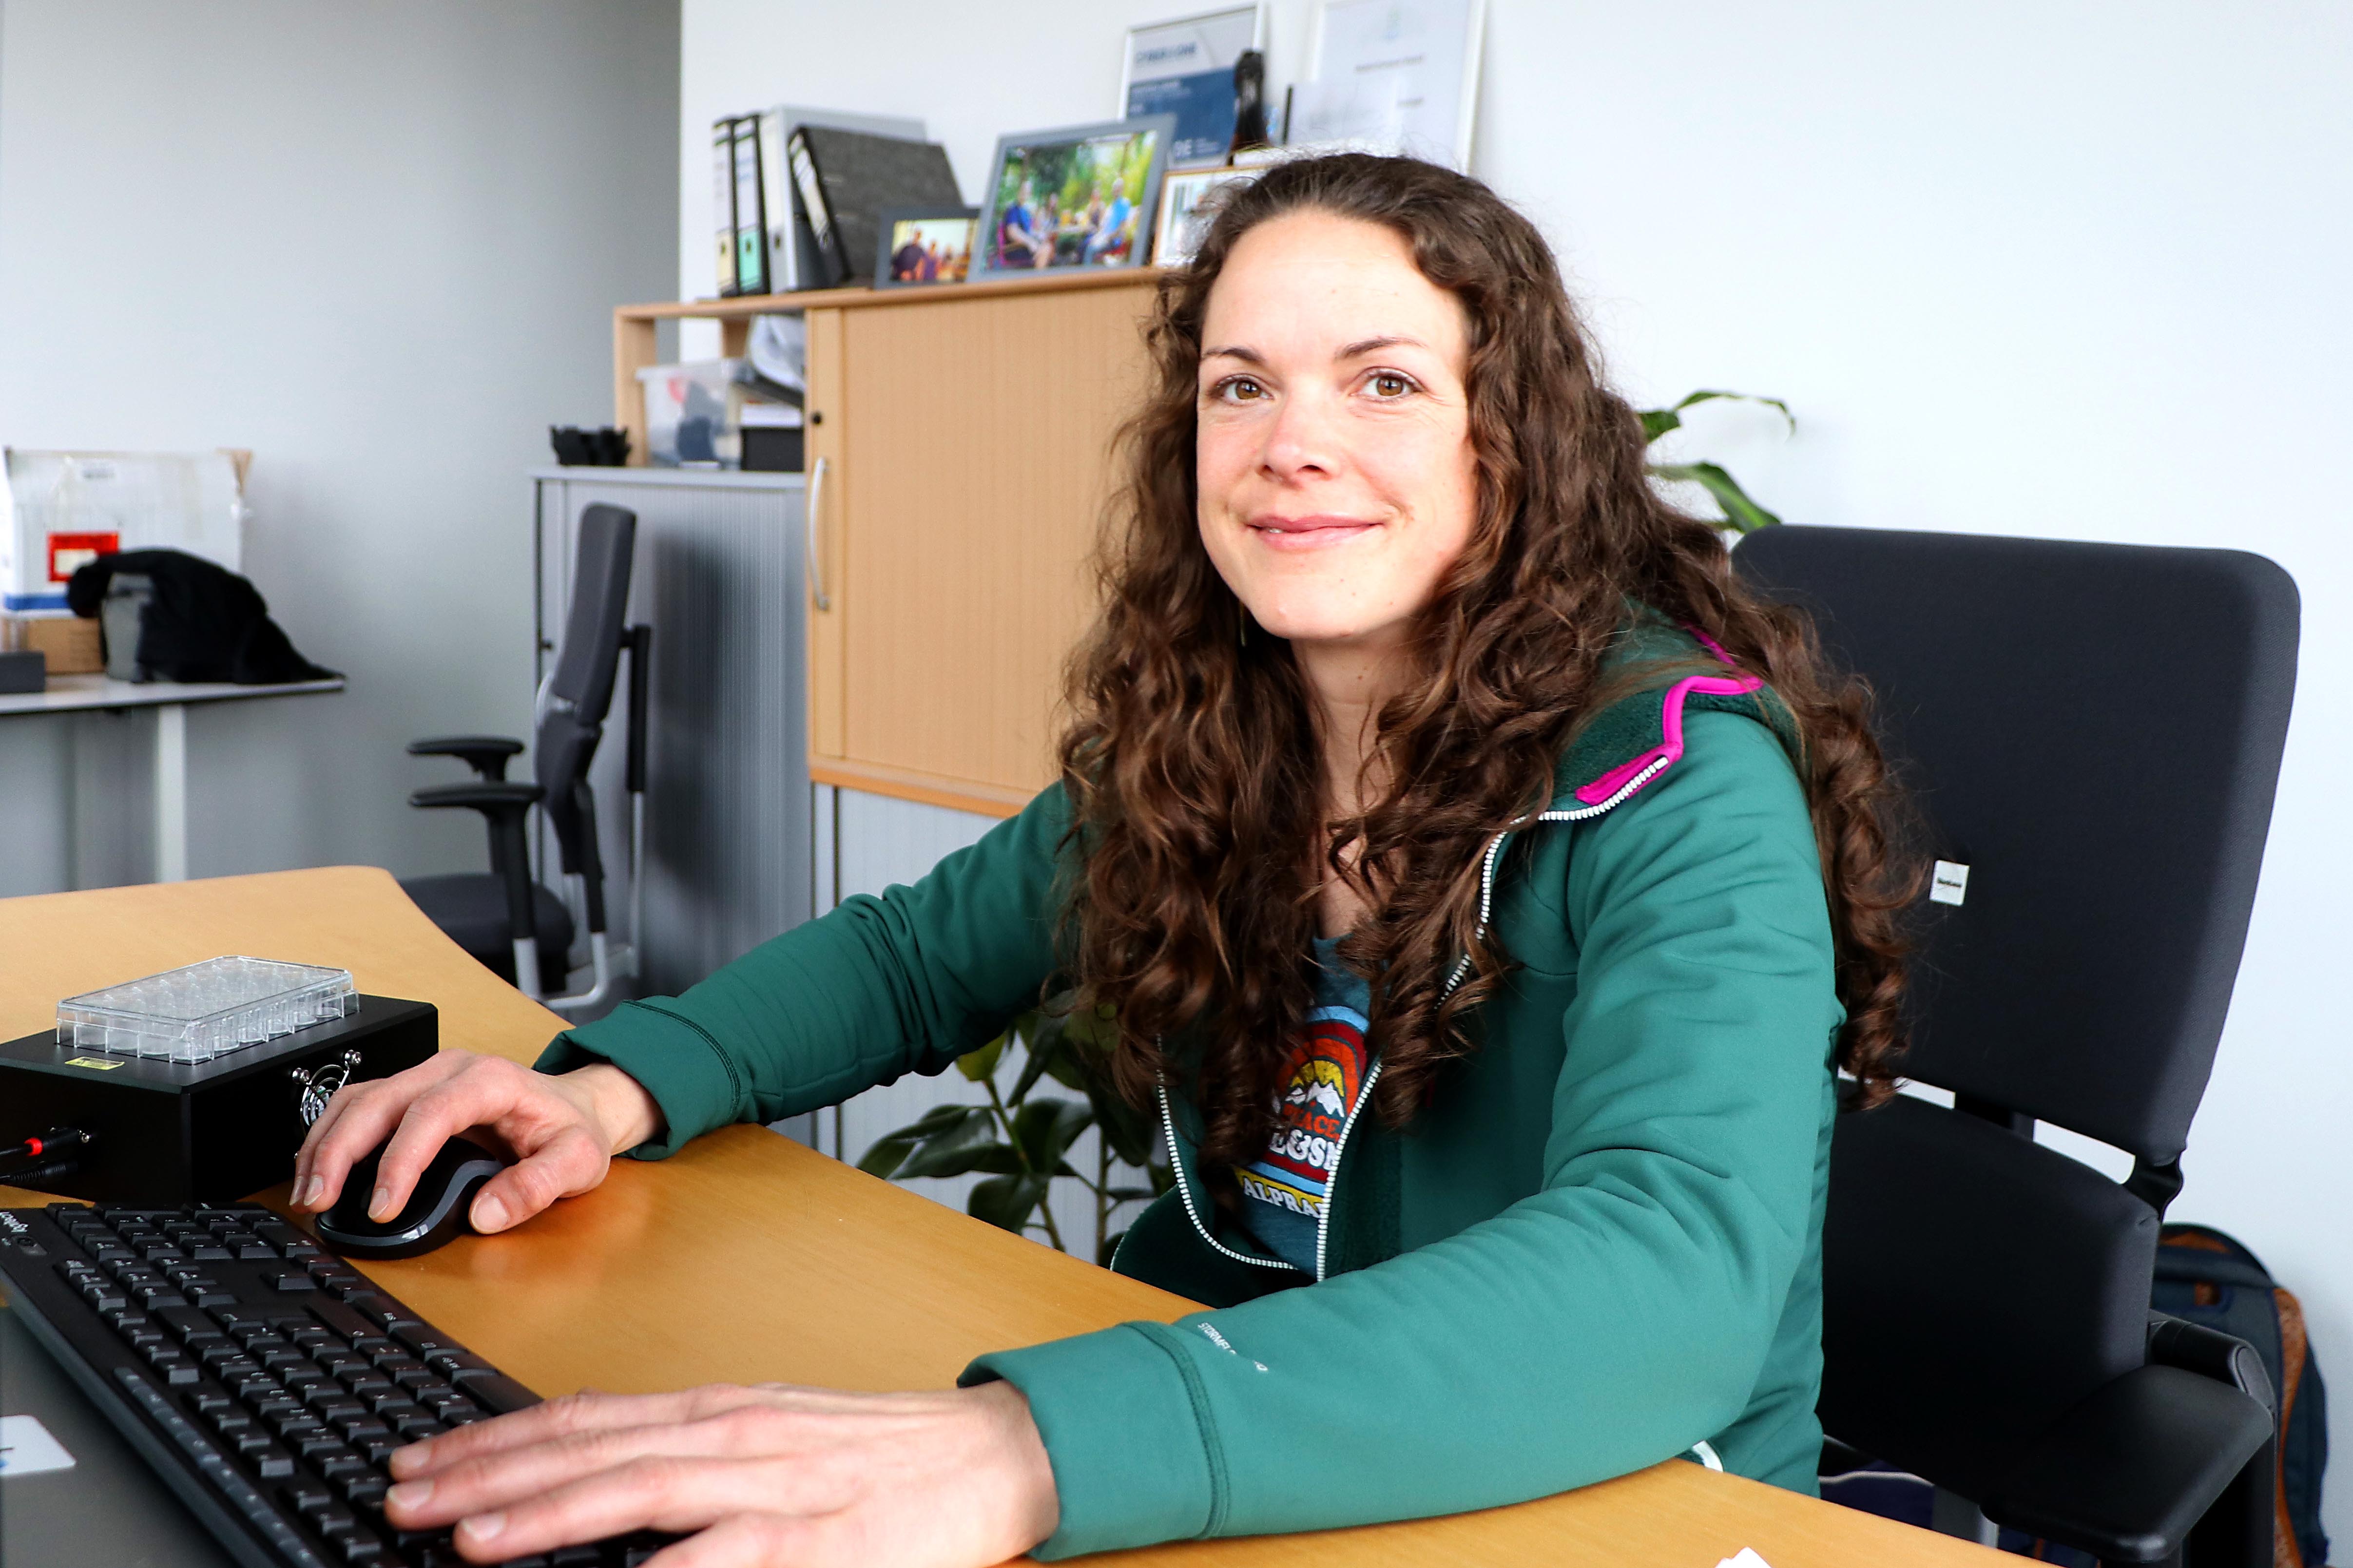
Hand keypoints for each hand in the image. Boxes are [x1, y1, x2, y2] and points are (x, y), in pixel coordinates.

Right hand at [292, 1051, 661, 1233]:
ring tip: (309, 1193)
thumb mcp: (577, 1159)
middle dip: (341, 1151)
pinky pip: (358, 1107)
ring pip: (358, 1099)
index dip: (400, 1159)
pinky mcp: (409, 1094)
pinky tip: (317, 1172)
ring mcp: (425, 1077)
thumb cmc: (572, 1128)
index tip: (383, 1205)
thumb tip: (486, 1215)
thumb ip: (538, 1187)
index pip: (431, 1113)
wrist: (575, 1106)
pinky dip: (330, 1138)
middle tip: (320, 1200)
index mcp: (490, 1079)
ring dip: (325, 1144)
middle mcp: (450, 1070)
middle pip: (379, 1100)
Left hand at [383, 1381, 1058, 1566]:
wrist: (988, 1453)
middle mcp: (735, 1435)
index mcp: (719, 1410)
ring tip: (472, 1537)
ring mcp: (775, 1484)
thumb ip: (684, 1444)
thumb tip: (588, 1459)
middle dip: (490, 1476)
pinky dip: (669, 1567)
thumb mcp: (771, 1429)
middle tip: (407, 1499)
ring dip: (552, 1514)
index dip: (496, 1440)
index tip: (424, 1461)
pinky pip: (729, 1554)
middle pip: (590, 1451)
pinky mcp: (818, 1537)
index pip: (584, 1418)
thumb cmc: (878, 1450)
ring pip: (642, 1491)